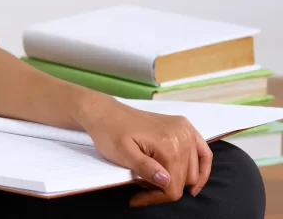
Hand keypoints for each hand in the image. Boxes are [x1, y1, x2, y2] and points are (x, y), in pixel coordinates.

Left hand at [78, 94, 212, 206]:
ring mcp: (185, 129)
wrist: (106, 113)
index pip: (173, 187)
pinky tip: (195, 183)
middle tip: (143, 186)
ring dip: (177, 179)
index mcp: (168, 144)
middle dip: (164, 188)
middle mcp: (183, 136)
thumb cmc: (111, 134)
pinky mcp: (184, 126)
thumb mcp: (123, 154)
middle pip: (184, 181)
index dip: (156, 198)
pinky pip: (204, 153)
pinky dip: (202, 168)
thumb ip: (146, 169)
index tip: (137, 198)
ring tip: (155, 178)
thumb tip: (167, 183)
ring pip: (193, 172)